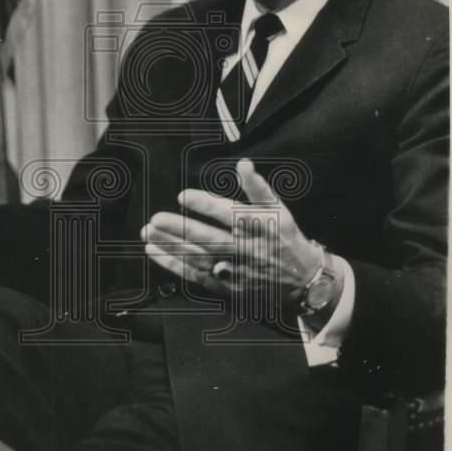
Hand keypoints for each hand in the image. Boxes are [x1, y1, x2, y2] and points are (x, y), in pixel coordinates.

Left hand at [141, 158, 326, 309]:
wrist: (302, 280)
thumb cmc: (286, 240)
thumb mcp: (278, 210)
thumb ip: (258, 188)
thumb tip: (243, 164)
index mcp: (257, 227)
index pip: (227, 213)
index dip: (204, 204)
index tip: (183, 196)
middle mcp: (244, 249)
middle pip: (208, 238)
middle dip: (180, 229)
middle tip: (156, 219)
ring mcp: (234, 270)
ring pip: (198, 257)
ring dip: (171, 246)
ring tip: (149, 234)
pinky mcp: (226, 286)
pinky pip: (196, 275)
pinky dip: (174, 265)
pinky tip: (156, 253)